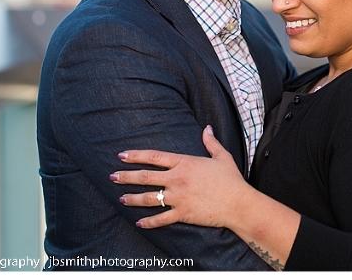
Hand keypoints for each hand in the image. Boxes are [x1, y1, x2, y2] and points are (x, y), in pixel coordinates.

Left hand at [111, 126, 251, 228]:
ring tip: (121, 198)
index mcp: (184, 163)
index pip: (154, 157)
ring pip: (149, 198)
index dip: (136, 155)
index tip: (122, 155)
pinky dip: (148, 222)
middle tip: (112, 176)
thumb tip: (206, 128)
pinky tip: (139, 223)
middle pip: (145, 177)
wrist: (239, 203)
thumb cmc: (231, 179)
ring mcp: (178, 197)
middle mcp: (177, 179)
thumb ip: (210, 142)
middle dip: (126, 176)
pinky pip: (161, 219)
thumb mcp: (221, 156)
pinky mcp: (182, 214)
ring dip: (132, 198)